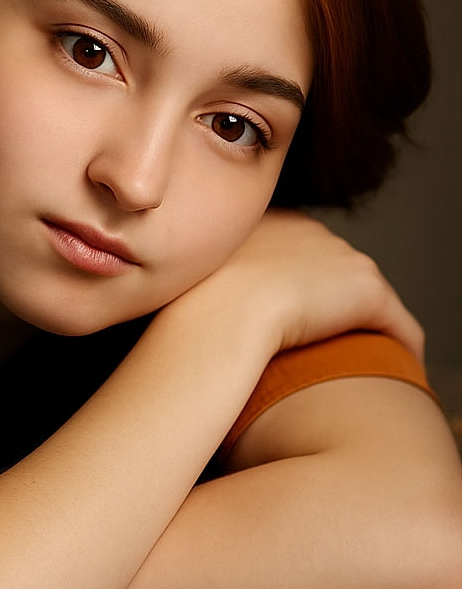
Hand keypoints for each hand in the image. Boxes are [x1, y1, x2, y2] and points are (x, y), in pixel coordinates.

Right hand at [179, 210, 423, 360]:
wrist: (220, 313)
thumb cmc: (191, 305)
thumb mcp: (192, 278)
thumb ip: (210, 278)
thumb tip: (201, 303)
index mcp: (269, 221)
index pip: (297, 250)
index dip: (297, 284)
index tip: (294, 315)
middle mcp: (311, 230)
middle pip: (334, 268)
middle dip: (333, 299)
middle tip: (327, 339)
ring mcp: (342, 259)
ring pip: (364, 294)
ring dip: (364, 322)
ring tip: (359, 355)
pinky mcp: (367, 292)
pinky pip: (395, 322)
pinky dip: (399, 343)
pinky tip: (395, 367)